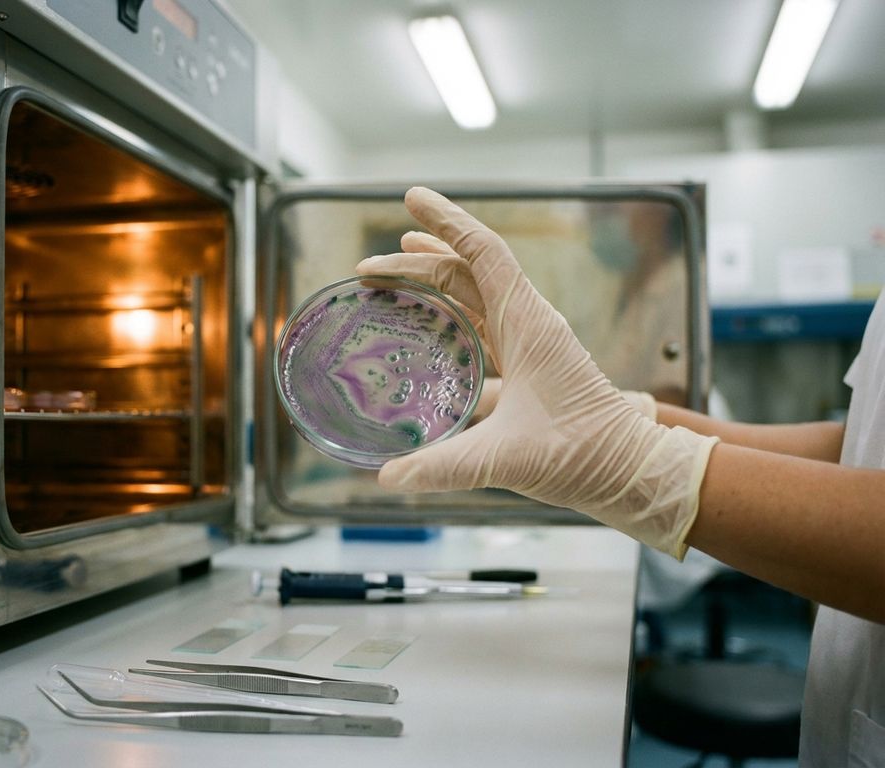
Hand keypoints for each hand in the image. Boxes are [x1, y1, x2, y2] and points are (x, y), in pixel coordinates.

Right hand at [356, 188, 717, 557]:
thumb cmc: (581, 454)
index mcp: (528, 324)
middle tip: (369, 265)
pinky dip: (450, 314)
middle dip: (418, 259)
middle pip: (467, 271)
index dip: (445, 221)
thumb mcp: (506, 459)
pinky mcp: (528, 365)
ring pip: (474, 295)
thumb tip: (387, 478)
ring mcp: (529, 342)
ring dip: (433, 280)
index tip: (412, 197)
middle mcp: (528, 323)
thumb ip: (444, 467)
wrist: (628, 470)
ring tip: (393, 274)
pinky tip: (428, 329)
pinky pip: (482, 324)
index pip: (481, 253)